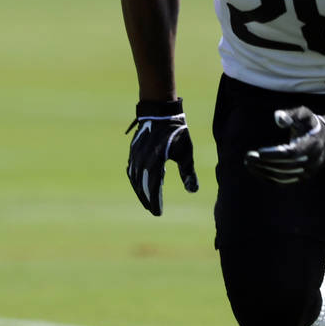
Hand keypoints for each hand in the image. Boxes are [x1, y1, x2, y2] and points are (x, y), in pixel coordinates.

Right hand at [125, 98, 197, 215]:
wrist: (160, 111)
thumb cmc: (176, 131)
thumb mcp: (186, 152)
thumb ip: (188, 172)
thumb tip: (193, 191)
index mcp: (156, 160)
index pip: (153, 187)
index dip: (155, 201)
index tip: (158, 213)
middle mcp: (143, 159)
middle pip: (142, 185)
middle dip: (147, 199)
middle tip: (153, 210)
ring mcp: (135, 155)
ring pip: (135, 179)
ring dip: (140, 192)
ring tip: (147, 201)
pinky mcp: (133, 151)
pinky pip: (131, 170)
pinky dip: (135, 181)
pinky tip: (139, 185)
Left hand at [244, 107, 324, 183]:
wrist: (324, 140)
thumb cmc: (309, 124)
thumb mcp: (304, 114)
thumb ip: (292, 114)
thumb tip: (278, 118)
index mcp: (312, 145)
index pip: (292, 154)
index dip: (275, 154)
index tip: (259, 151)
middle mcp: (311, 162)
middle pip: (285, 166)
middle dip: (265, 163)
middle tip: (247, 156)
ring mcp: (307, 173)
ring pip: (283, 177)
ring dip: (264, 171)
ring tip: (248, 163)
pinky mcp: (301, 179)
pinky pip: (283, 182)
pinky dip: (268, 178)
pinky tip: (256, 170)